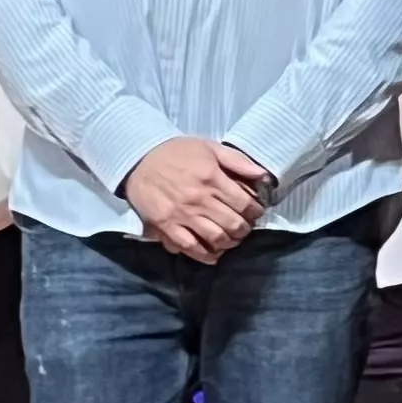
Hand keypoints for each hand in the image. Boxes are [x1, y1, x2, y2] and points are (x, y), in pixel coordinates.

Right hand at [122, 136, 262, 261]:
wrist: (139, 159)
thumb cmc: (176, 152)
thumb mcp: (209, 147)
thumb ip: (238, 161)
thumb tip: (263, 176)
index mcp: (212, 179)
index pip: (244, 204)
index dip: (255, 211)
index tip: (255, 212)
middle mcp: (200, 199)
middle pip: (233, 224)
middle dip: (244, 229)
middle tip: (244, 227)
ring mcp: (183, 215)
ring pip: (216, 238)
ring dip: (229, 243)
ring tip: (231, 239)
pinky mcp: (167, 226)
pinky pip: (190, 247)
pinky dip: (205, 255)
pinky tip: (213, 254)